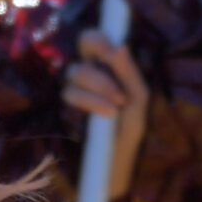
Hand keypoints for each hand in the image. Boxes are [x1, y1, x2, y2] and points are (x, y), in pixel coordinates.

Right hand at [61, 32, 149, 201]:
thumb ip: (130, 74)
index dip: (100, 37)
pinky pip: (70, 93)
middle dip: (100, 56)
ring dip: (101, 86)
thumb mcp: (138, 101)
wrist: (114, 164)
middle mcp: (87, 72)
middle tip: (117, 80)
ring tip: (117, 107)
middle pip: (82, 44)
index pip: (93, 39)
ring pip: (77, 72)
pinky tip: (108, 113)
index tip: (113, 51)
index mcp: (106, 66)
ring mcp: (74, 88)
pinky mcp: (63, 107)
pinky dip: (92, 100)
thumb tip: (121, 46)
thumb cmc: (128, 131)